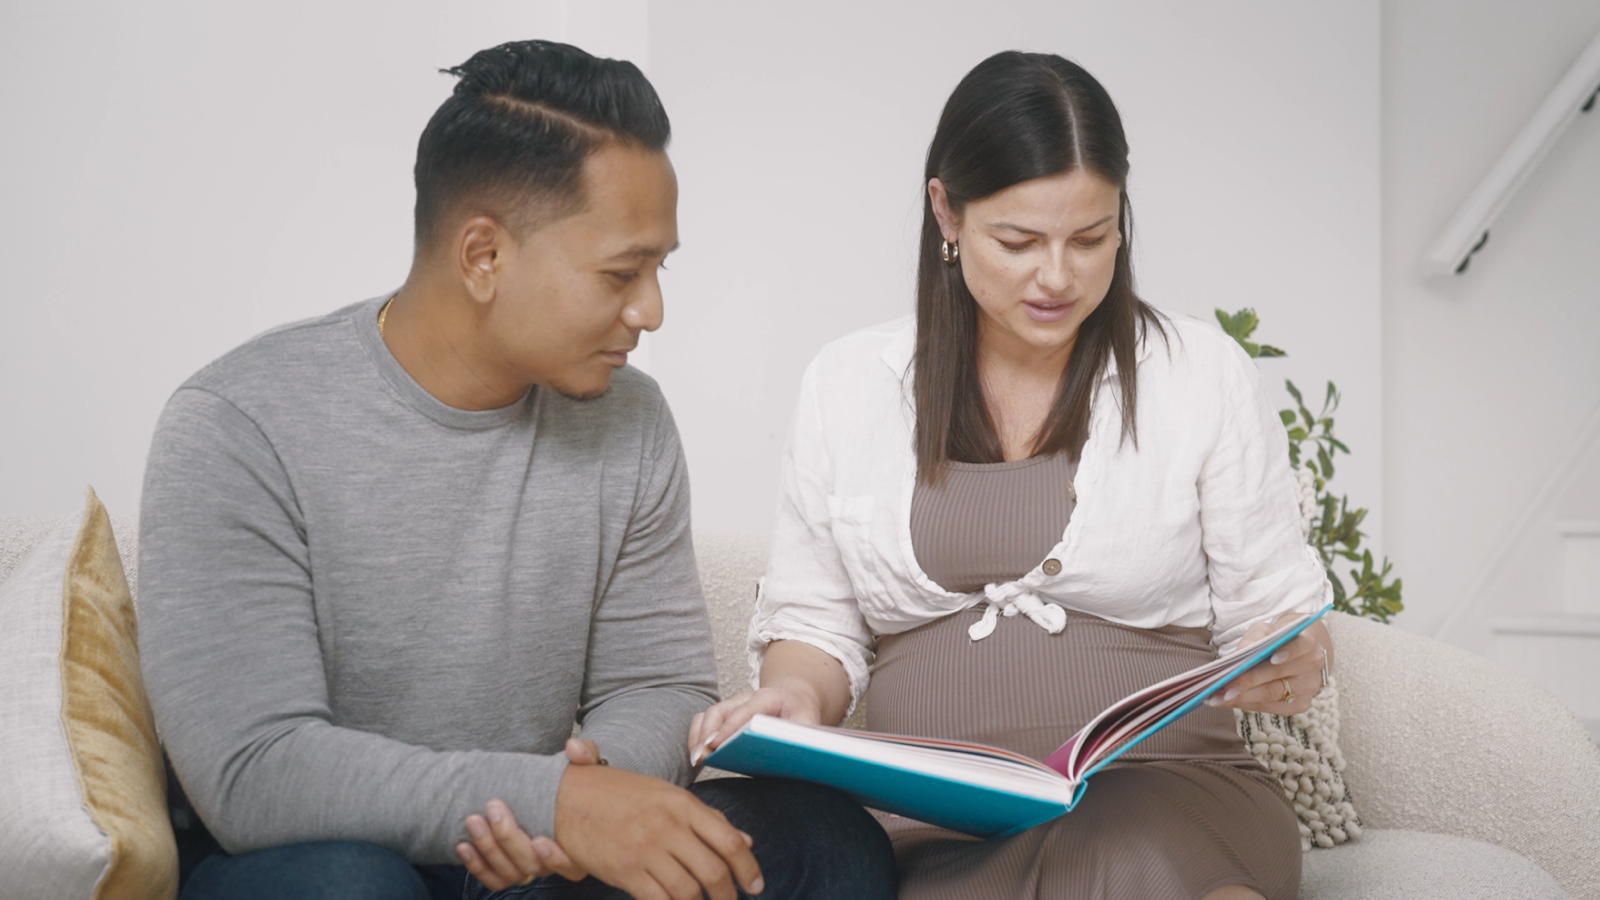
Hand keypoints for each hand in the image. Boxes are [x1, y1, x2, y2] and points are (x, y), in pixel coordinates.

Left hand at [454, 738, 598, 889]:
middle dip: (509, 839)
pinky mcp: (508, 871)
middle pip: (531, 866)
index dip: (556, 859)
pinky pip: (493, 879)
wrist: (548, 793)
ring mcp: (529, 868)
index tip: (539, 840)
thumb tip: (573, 747)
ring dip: (488, 848)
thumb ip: (585, 754)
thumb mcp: (584, 764)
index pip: (572, 867)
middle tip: (493, 807)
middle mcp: (553, 862)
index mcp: (578, 845)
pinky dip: (476, 865)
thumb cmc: (570, 783)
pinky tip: (463, 845)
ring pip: (509, 872)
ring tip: (473, 820)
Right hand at [555, 763, 764, 899]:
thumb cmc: (618, 794)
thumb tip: (745, 841)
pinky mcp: (625, 870)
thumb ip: (707, 820)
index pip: (728, 840)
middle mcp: (667, 826)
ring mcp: (645, 849)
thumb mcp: (667, 796)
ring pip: (688, 890)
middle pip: (713, 870)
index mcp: (682, 803)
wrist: (567, 796)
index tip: (755, 885)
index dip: (748, 867)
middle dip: (728, 895)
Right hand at [688, 681, 822, 763]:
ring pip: (709, 714)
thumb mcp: (809, 723)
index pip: (746, 710)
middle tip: (701, 756)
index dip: (730, 727)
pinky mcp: (726, 713)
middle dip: (708, 733)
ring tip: (696, 759)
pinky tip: (696, 755)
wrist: (794, 698)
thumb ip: (801, 735)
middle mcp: (747, 697)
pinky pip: (705, 720)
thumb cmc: (800, 713)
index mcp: (769, 697)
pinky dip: (697, 735)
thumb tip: (790, 754)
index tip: (717, 744)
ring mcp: (734, 704)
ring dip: (699, 736)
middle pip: (721, 710)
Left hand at [1205, 619, 1330, 715]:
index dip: (1287, 653)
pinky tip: (1229, 702)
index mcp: (1308, 644)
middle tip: (1221, 687)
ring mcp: (1308, 689)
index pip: (1299, 647)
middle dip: (1247, 683)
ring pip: (1271, 695)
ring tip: (1217, 698)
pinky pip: (1271, 707)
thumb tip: (1237, 657)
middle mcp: (1312, 669)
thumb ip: (1254, 639)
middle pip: (1277, 676)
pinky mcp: (1300, 705)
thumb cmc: (1277, 638)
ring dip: (1241, 698)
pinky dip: (1247, 704)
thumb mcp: (1266, 630)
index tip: (1271, 658)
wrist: (1299, 652)